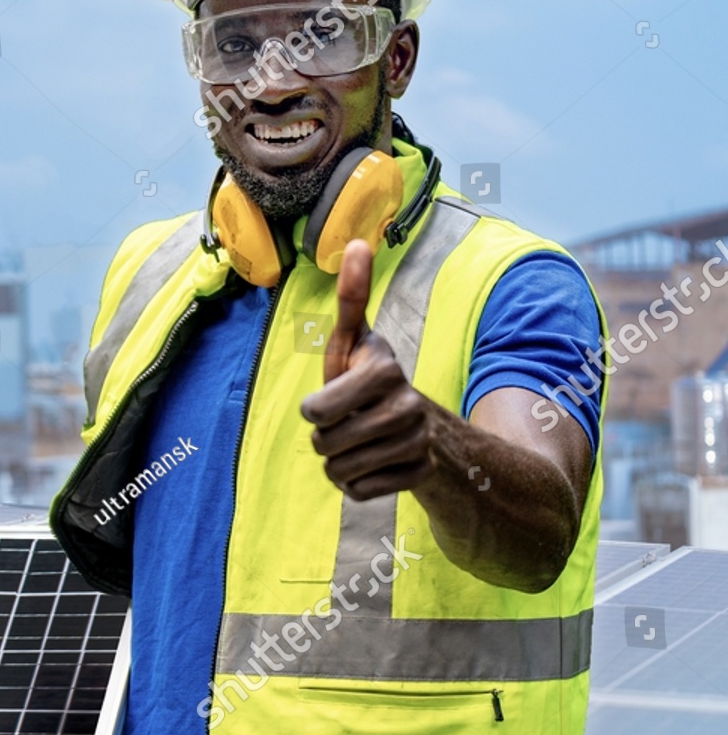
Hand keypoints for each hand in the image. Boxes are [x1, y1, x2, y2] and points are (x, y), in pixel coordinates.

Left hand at [300, 239, 439, 500]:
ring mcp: (417, 442)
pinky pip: (359, 492)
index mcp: (385, 370)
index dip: (315, 411)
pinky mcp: (420, 475)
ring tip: (358, 443)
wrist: (419, 429)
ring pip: (340, 471)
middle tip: (346, 425)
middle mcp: (408, 404)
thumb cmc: (369, 382)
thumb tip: (359, 242)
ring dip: (338, 464)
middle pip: (326, 444)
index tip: (329, 402)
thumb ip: (353, 298)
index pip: (316, 410)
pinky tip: (374, 465)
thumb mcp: (356, 343)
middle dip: (325, 440)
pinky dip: (357, 485)